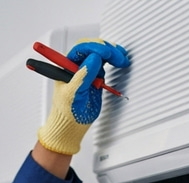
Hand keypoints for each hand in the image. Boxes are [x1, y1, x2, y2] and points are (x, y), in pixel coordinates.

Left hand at [37, 39, 128, 154]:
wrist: (71, 127)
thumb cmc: (66, 113)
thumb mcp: (73, 95)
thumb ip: (83, 76)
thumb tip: (94, 58)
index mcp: (66, 67)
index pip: (82, 49)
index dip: (96, 48)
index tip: (108, 53)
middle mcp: (76, 66)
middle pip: (93, 48)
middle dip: (107, 50)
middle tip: (119, 57)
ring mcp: (86, 71)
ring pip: (100, 54)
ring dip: (112, 54)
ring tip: (122, 59)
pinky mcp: (95, 77)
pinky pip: (105, 64)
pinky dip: (113, 61)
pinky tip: (120, 61)